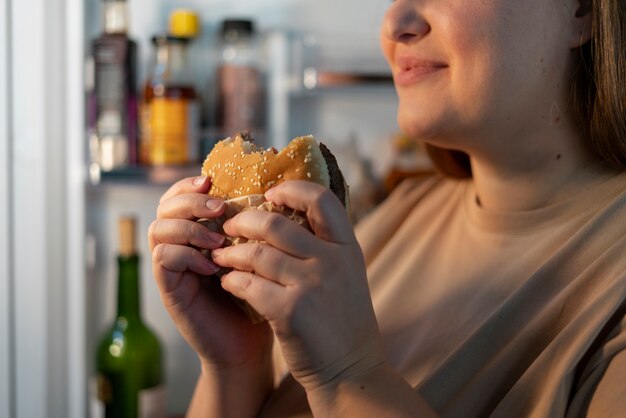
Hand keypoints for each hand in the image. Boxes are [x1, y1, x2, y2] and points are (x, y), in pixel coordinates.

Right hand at [149, 176, 272, 370]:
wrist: (249, 343)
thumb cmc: (258, 293)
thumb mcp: (258, 251)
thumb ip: (252, 224)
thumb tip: (269, 189)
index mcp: (198, 229)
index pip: (180, 194)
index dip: (191, 184)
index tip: (212, 181)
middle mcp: (180, 243)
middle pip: (165, 206)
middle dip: (191, 201)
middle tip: (219, 208)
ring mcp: (172, 266)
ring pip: (158, 229)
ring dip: (189, 228)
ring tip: (219, 242)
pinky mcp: (170, 288)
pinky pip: (163, 258)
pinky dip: (186, 256)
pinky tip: (212, 267)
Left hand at [211, 180, 384, 390]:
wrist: (351, 370)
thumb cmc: (343, 320)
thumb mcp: (347, 274)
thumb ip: (325, 246)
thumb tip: (288, 214)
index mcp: (347, 247)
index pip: (321, 199)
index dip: (292, 190)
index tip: (270, 195)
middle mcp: (332, 261)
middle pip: (276, 223)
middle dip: (244, 221)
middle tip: (228, 226)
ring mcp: (311, 285)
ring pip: (255, 253)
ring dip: (230, 253)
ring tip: (220, 256)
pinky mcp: (289, 311)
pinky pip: (247, 284)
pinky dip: (232, 280)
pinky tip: (229, 282)